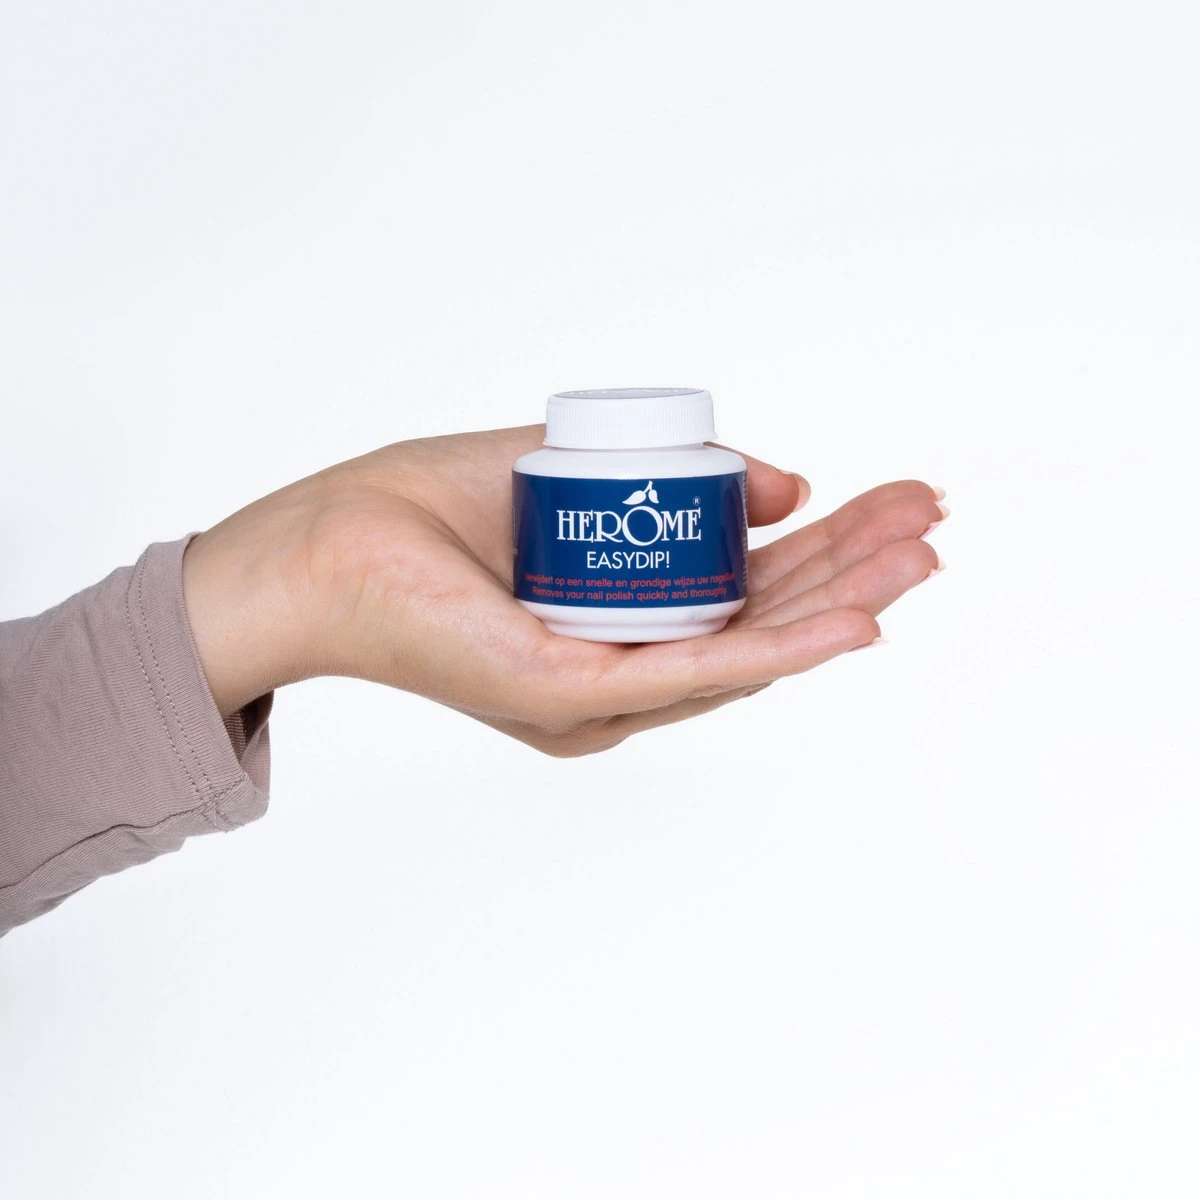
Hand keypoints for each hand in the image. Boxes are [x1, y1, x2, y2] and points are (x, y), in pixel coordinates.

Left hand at [182, 426, 944, 754]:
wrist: (322, 544)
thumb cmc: (429, 512)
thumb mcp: (575, 474)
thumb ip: (678, 484)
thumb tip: (784, 487)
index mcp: (626, 627)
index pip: (749, 593)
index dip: (829, 551)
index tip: (891, 504)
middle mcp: (622, 675)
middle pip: (763, 626)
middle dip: (855, 572)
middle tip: (932, 523)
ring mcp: (597, 695)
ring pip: (745, 652)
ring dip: (840, 606)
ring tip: (920, 557)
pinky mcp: (565, 695)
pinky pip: (691, 673)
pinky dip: (777, 651)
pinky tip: (851, 623)